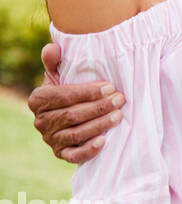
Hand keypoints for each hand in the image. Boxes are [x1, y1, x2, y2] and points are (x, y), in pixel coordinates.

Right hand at [27, 42, 123, 164]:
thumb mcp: (61, 74)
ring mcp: (51, 139)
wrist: (71, 115)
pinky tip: (104, 141)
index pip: (63, 95)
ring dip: (99, 125)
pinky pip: (74, 155)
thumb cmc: (69, 90)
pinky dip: (89, 150)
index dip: (87, 92)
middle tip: (121, 99)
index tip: (110, 87)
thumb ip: (56, 61)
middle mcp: (41, 121)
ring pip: (76, 134)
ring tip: (119, 115)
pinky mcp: (61, 154)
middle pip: (72, 115)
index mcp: (39, 99)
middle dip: (99, 107)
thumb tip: (53, 48)